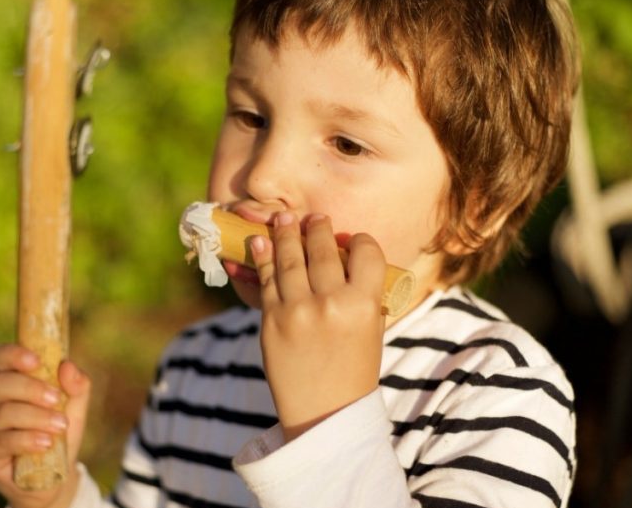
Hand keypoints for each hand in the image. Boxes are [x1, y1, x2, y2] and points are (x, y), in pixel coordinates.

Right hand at [0, 344, 91, 507]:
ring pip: (3, 412)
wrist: (52, 474)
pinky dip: (26, 439)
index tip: (36, 361)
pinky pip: (2, 440)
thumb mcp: (74, 408)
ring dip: (35, 417)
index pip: (0, 358)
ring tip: (60, 426)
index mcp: (9, 381)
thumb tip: (68, 366)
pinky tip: (45, 442)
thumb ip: (77, 386)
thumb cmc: (57, 432)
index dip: (14, 355)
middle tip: (56, 399)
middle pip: (1, 383)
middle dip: (32, 389)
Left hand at [252, 212, 386, 440]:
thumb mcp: (371, 329)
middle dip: (317, 228)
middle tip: (313, 218)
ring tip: (284, 219)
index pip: (365, 252)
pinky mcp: (271, 320)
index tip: (351, 239)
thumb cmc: (352, 369)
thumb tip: (342, 253)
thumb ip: (361, 293)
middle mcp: (331, 303)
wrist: (323, 412)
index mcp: (364, 305)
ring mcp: (297, 310)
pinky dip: (263, 257)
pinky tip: (261, 242)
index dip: (358, 241)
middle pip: (323, 249)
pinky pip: (266, 279)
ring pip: (290, 257)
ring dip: (286, 233)